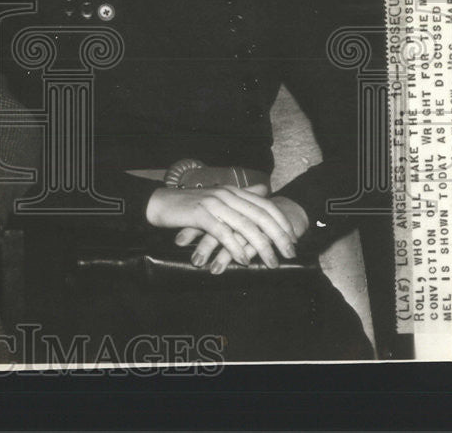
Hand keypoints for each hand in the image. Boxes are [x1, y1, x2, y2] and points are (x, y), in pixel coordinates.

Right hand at [148, 183, 297, 268]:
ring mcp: (214, 204)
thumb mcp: (218, 197)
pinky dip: (236, 248)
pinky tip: (244, 260)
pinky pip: (223, 233)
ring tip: (272, 262)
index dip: (282, 223)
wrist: (159, 203)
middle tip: (290, 254)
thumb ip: (242, 195)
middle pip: (261, 216)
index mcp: (233, 191)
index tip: (292, 239)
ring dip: (262, 247)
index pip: (266, 205)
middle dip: (279, 236)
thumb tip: (264, 190)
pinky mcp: (200, 215)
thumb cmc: (189, 204)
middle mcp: (227, 195)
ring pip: (246, 226)